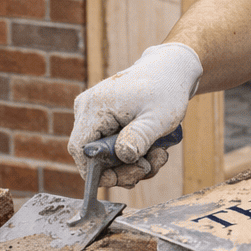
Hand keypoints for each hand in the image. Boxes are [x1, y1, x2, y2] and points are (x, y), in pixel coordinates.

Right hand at [68, 44, 201, 187]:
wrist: (170, 70)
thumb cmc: (165, 90)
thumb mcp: (158, 117)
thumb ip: (140, 136)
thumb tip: (123, 156)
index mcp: (95, 107)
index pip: (79, 149)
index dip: (95, 171)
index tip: (120, 179)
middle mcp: (87, 110)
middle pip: (92, 157)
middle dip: (123, 169)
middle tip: (149, 167)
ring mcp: (94, 115)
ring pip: (104, 156)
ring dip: (132, 164)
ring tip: (159, 154)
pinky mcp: (103, 120)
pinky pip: (112, 148)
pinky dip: (132, 155)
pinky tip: (153, 150)